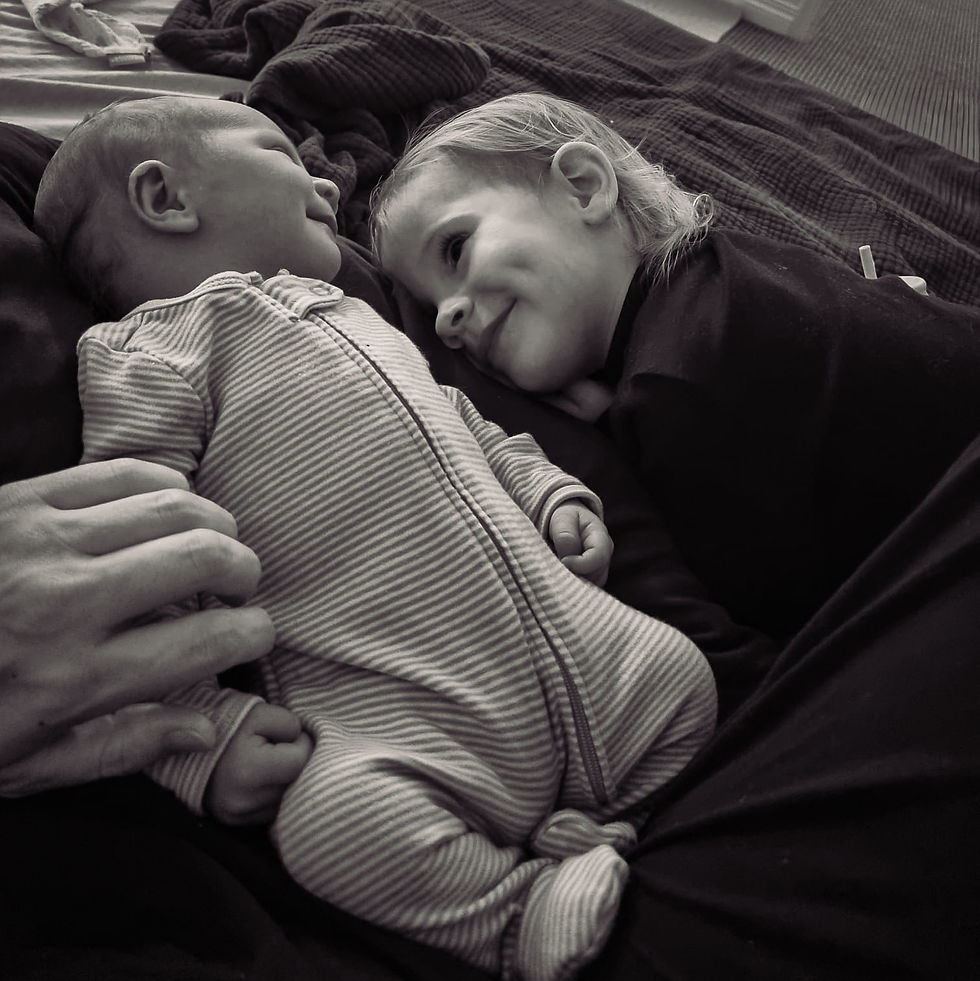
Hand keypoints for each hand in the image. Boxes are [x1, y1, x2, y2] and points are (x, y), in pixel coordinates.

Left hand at [0, 459, 274, 792]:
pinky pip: (122, 472)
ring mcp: (44, 540)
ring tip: (213, 546)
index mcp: (75, 677)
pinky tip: (168, 511)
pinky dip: (166, 486)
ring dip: (214, 525)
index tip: (253, 635)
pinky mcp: (23, 499)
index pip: (208, 641)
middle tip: (241, 588)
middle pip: (204, 558)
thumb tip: (200, 724)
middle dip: (245, 571)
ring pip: (174, 506)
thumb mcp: (24, 764)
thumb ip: (122, 747)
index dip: (254, 635)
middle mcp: (69, 602)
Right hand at [205, 703, 312, 825]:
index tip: (288, 733)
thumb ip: (289, 723)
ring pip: (291, 798)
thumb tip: (304, 740)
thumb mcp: (258, 713)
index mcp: (246, 772)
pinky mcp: (241, 826)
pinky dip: (278, 793)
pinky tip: (266, 778)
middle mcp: (244, 802)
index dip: (302, 741)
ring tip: (272, 762)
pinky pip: (277, 809)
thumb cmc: (226, 725)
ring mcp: (241, 819)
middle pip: (299, 782)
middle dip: (299, 761)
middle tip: (283, 746)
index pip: (301, 760)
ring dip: (290, 778)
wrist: (185, 749)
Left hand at [549, 501, 613, 586]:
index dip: (581, 564)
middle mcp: (604, 558)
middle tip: (553, 568)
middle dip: (573, 574)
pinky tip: (557, 577)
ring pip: (586, 586)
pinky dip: (567, 586)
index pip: (599, 557)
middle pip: (593, 576)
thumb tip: (567, 561)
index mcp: (601, 538)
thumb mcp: (563, 519)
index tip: (563, 561)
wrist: (566, 523)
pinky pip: (579, 591)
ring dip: (569, 581)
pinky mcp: (588, 582)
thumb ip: (566, 536)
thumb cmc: (565, 518)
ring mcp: (598, 572)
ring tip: (553, 569)